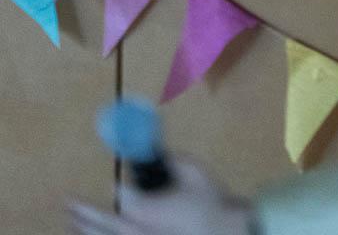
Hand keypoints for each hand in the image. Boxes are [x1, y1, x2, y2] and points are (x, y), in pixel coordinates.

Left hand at [68, 157, 252, 234]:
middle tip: (69, 205)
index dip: (116, 185)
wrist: (225, 234)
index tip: (115, 177)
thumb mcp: (194, 173)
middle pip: (100, 224)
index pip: (119, 194)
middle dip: (83, 214)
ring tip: (74, 225)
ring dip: (89, 232)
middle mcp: (133, 231)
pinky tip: (99, 234)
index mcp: (142, 209)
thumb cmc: (210, 205)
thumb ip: (174, 160)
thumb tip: (164, 154)